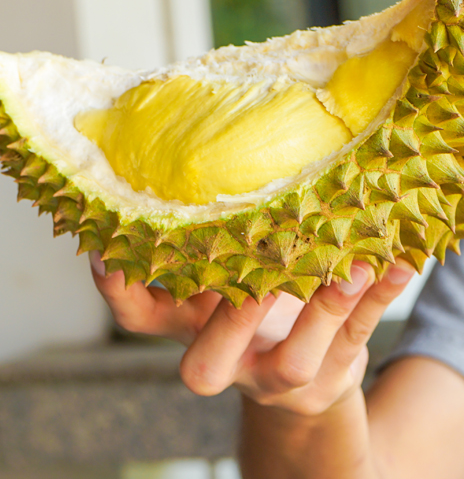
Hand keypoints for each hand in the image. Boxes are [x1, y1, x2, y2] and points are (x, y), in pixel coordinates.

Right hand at [90, 252, 415, 415]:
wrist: (302, 380)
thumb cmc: (245, 291)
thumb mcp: (214, 263)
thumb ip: (198, 222)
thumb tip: (183, 122)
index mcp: (182, 325)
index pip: (134, 317)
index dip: (115, 289)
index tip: (105, 248)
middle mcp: (220, 359)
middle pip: (203, 367)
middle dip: (227, 324)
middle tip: (249, 283)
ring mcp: (272, 376)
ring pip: (292, 360)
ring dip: (321, 311)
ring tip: (348, 265)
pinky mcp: (328, 374)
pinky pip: (357, 338)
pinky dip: (380, 298)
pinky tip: (397, 262)